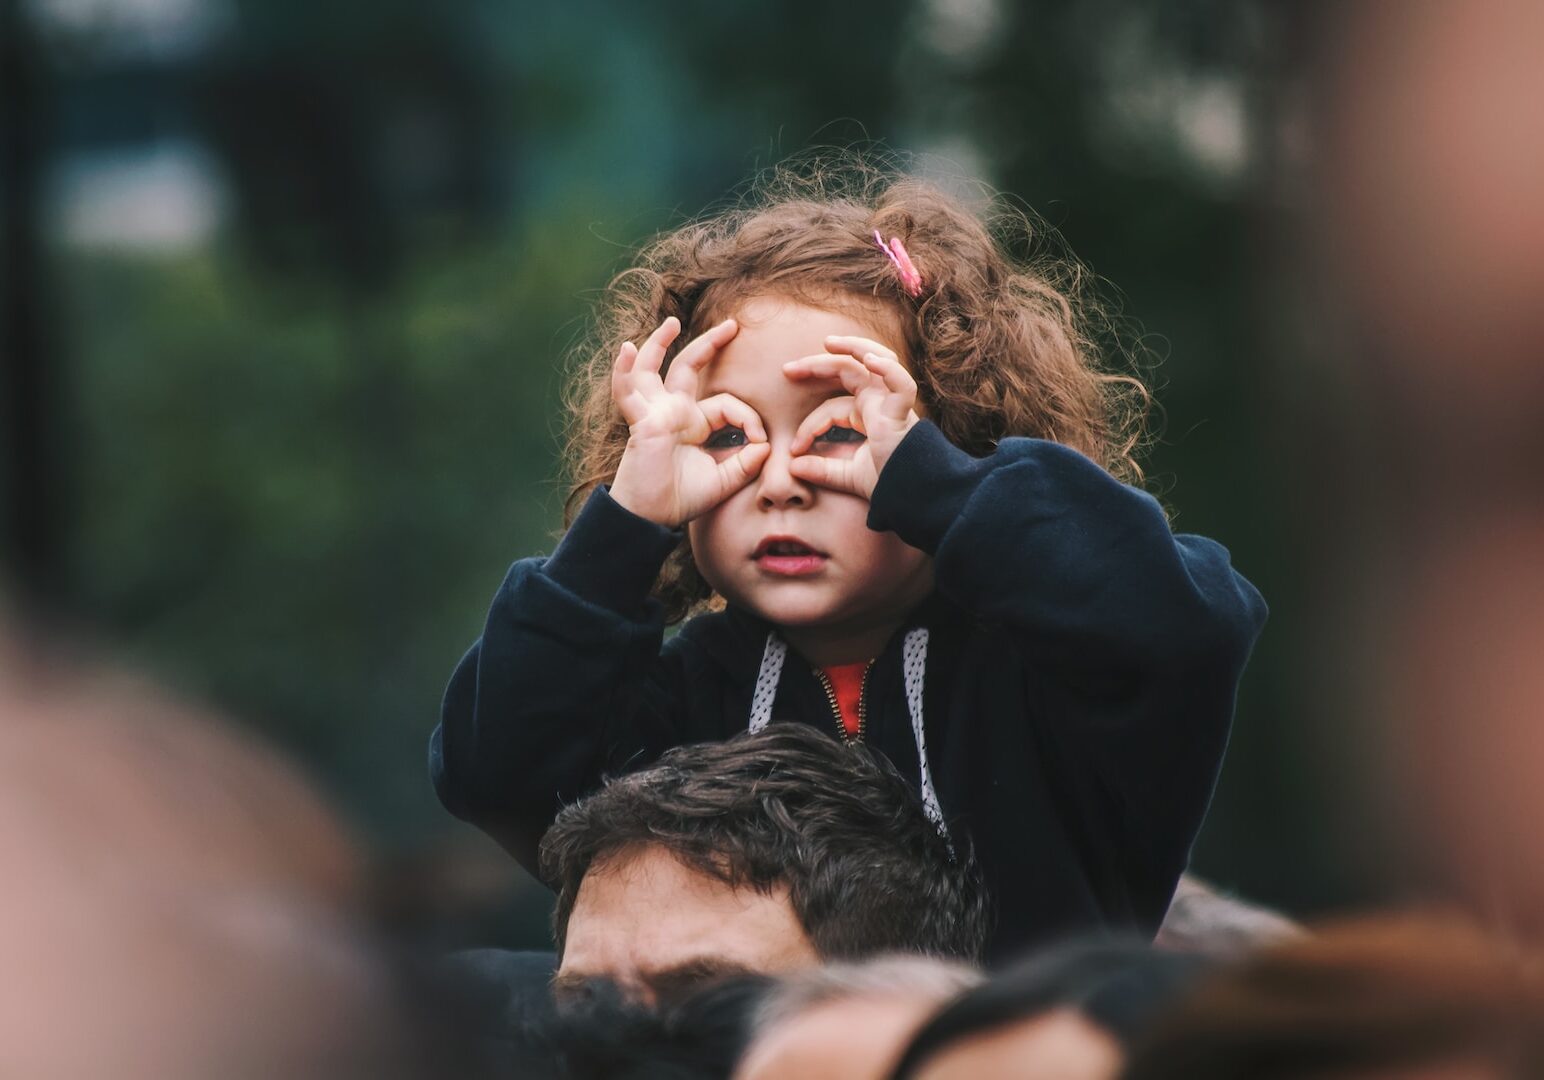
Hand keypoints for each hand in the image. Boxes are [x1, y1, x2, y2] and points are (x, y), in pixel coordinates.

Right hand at [609, 316, 769, 527]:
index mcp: (694, 423)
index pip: (726, 404)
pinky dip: (624, 371)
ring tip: (671, 322)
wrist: (651, 518)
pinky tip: (627, 350)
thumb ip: (746, 463)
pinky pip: (628, 392)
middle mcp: (673, 412)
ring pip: (653, 369)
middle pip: (689, 367)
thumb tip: (765, 446)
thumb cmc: (681, 499)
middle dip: (710, 345)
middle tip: (732, 325)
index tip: (762, 442)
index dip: (748, 418)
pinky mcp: (641, 422)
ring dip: (659, 344)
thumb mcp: (723, 481)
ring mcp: (654, 413)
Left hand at [782, 334, 920, 498]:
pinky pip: (900, 383)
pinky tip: (869, 359)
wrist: (913, 495)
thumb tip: (792, 467)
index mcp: (867, 414)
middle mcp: (879, 402)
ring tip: (828, 343)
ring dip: (853, 347)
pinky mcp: (902, 411)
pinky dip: (887, 369)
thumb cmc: (887, 483)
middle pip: (847, 371)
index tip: (794, 449)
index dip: (809, 426)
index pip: (831, 407)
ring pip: (875, 361)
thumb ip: (822, 470)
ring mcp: (892, 402)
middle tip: (787, 370)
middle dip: (818, 365)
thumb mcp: (847, 476)